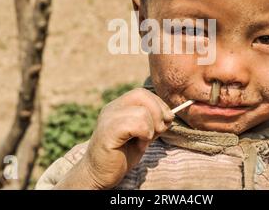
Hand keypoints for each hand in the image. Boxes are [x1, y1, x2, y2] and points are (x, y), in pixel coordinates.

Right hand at [56, 88, 173, 188]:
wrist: (98, 174)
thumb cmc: (121, 155)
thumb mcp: (142, 135)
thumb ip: (152, 123)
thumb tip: (170, 114)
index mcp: (118, 106)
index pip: (142, 93)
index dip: (159, 105)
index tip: (164, 122)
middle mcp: (112, 108)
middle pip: (141, 95)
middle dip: (158, 113)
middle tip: (159, 131)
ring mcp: (108, 119)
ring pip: (142, 112)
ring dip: (151, 128)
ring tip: (144, 140)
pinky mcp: (108, 132)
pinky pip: (135, 124)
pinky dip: (144, 134)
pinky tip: (139, 144)